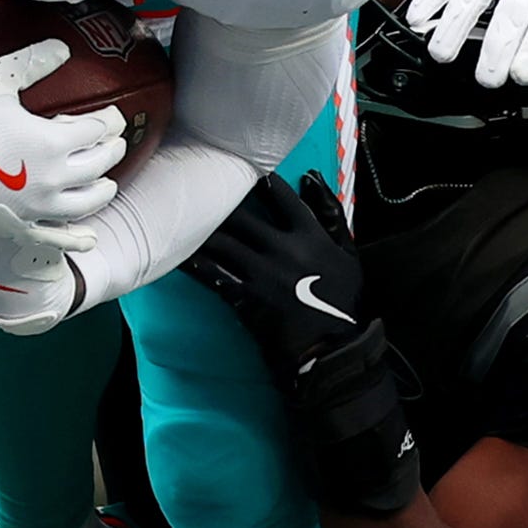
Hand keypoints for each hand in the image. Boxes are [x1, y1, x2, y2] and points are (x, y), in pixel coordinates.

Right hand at [0, 39, 125, 240]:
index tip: (111, 117)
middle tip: (114, 143)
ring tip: (106, 184)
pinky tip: (89, 240)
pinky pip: (57, 238)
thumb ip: (34, 62)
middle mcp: (53, 177)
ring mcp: (38, 206)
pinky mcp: (20, 225)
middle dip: (112, 151)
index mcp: (52, 141)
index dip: (107, 122)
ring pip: (86, 202)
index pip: (97, 131)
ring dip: (102, 190)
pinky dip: (78, 239)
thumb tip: (63, 48)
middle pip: (99, 165)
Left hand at [186, 174, 419, 515]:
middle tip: (197, 190)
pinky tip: (177, 254)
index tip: (243, 174)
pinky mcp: (246, 299)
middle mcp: (284, 249)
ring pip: (223, 243)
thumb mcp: (349, 253)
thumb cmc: (344, 303)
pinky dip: (194, 264)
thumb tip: (309, 177)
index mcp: (312, 236)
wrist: (334, 353)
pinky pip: (214, 276)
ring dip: (200, 229)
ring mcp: (262, 274)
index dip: (260, 184)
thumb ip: (331, 213)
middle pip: (242, 217)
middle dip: (219, 203)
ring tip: (180, 216)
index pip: (281, 199)